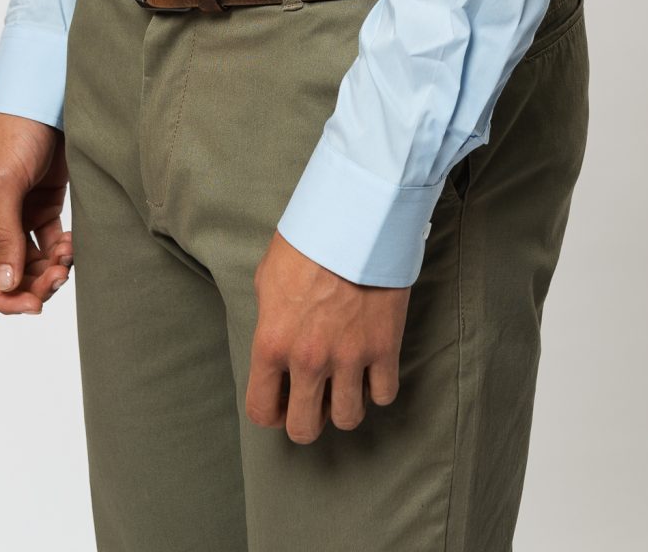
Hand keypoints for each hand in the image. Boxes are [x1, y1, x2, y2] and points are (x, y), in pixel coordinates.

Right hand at [0, 113, 73, 314]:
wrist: (46, 97)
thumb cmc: (13, 131)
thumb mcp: (5, 182)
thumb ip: (6, 234)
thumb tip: (7, 284)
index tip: (29, 306)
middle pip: (5, 272)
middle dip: (30, 284)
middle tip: (57, 281)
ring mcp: (16, 213)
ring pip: (28, 262)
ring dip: (47, 270)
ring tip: (66, 261)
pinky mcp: (42, 205)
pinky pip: (48, 243)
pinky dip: (60, 252)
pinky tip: (72, 246)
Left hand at [246, 229, 410, 442]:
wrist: (354, 218)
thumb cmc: (308, 241)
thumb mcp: (268, 278)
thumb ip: (269, 320)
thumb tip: (276, 343)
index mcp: (273, 343)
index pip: (262, 410)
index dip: (272, 413)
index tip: (282, 403)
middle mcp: (309, 359)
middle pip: (305, 428)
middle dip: (308, 419)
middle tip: (315, 399)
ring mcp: (349, 357)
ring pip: (348, 419)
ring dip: (345, 405)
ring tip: (345, 383)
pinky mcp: (385, 348)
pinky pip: (384, 395)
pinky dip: (378, 388)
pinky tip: (371, 369)